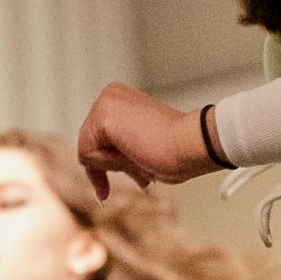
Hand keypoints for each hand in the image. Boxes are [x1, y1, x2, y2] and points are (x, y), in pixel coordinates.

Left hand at [78, 84, 216, 199]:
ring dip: (114, 166)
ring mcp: (104, 103)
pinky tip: (134, 156)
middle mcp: (109, 96)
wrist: (192, 144)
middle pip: (89, 145)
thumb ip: (122, 150)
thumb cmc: (178, 149)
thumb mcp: (141, 147)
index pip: (96, 138)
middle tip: (140, 177)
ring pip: (88, 152)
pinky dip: (109, 165)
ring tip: (143, 160)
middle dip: (110, 167)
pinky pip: (88, 155)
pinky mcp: (102, 116)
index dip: (106, 165)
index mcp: (120, 99)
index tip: (114, 184)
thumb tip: (104, 169)